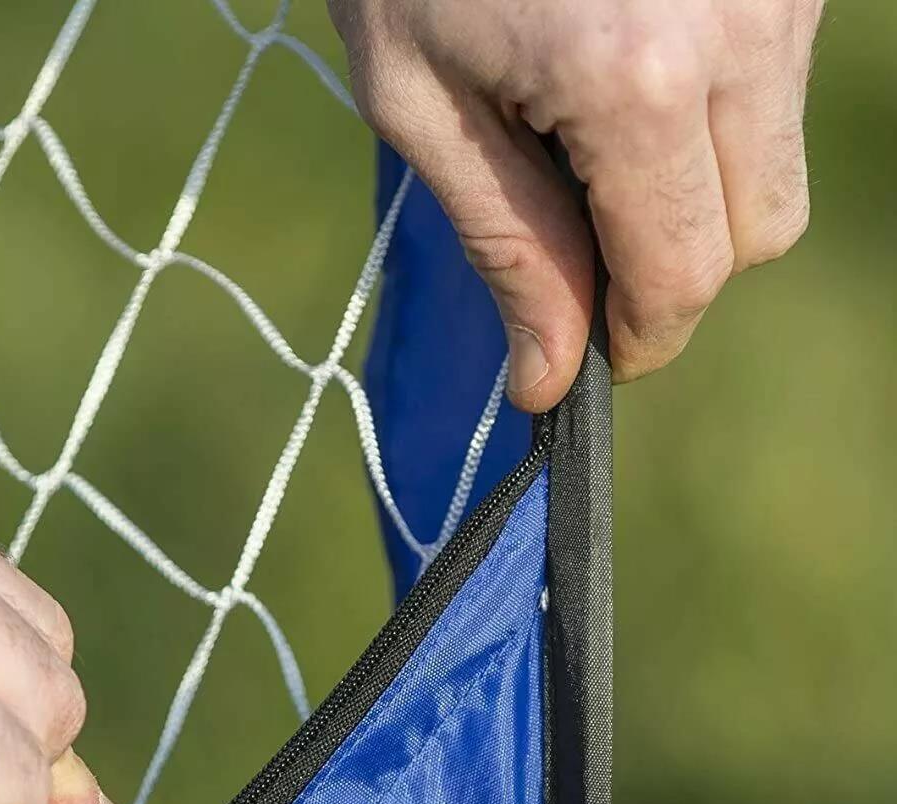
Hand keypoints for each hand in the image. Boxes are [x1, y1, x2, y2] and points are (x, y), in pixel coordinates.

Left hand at [328, 0, 821, 405]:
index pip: (683, 275)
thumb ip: (506, 245)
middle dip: (674, 270)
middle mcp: (739, 26)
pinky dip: (713, 116)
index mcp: (635, 83)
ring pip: (775, 161)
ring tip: (588, 135)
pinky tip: (628, 72)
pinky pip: (776, 84)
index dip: (639, 338)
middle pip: (757, 231)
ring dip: (695, 190)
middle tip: (583, 250)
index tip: (591, 357)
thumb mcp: (420, 104)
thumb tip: (552, 376)